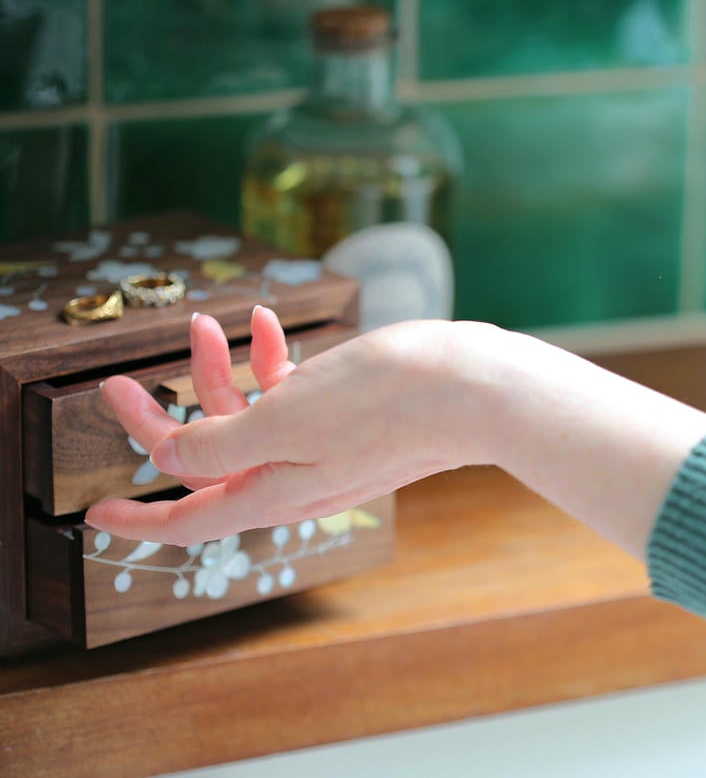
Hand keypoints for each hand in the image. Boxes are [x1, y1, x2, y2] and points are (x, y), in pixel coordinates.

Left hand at [86, 312, 499, 544]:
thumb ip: (218, 443)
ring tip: (208, 322)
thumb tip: (170, 456)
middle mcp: (296, 481)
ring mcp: (325, 452)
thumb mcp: (284, 420)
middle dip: (166, 416)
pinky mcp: (350, 423)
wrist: (473, 388)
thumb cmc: (385, 403)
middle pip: (210, 460)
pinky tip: (271, 326)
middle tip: (126, 378)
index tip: (95, 511)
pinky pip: (292, 402)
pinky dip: (271, 367)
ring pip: (249, 423)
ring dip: (218, 375)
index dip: (138, 519)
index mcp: (274, 492)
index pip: (189, 517)